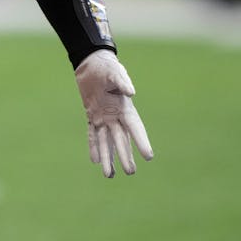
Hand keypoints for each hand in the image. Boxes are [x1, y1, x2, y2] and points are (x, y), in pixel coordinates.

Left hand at [74, 50, 151, 177]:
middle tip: (131, 172)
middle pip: (121, 140)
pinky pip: (93, 134)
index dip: (141, 142)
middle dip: (125, 156)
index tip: (149, 156)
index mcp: (125, 107)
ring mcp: (104, 117)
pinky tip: (95, 161)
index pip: (135, 128)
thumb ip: (122, 82)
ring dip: (108, 158)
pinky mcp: (92, 115)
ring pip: (107, 142)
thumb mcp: (115, 73)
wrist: (92, 64)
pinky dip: (94, 147)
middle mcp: (116, 116)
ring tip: (110, 176)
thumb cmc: (107, 67)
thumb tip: (131, 92)